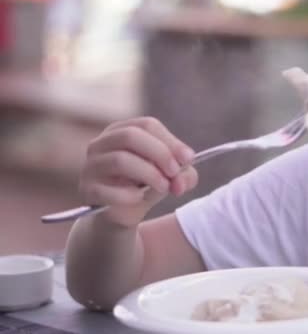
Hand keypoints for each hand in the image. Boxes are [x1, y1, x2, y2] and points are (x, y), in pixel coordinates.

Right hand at [79, 117, 197, 225]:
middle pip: (131, 135)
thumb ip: (184, 175)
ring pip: (120, 159)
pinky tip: (138, 199)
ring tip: (164, 188)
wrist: (123, 214)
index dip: (171, 141)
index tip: (188, 159)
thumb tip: (182, 179)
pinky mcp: (87, 189)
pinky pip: (109, 190)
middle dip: (160, 154)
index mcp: (122, 131)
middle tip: (175, 173)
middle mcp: (102, 143)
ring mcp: (91, 166)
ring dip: (150, 174)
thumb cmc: (147, 186)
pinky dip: (130, 196)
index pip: (147, 125)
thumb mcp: (172, 178)